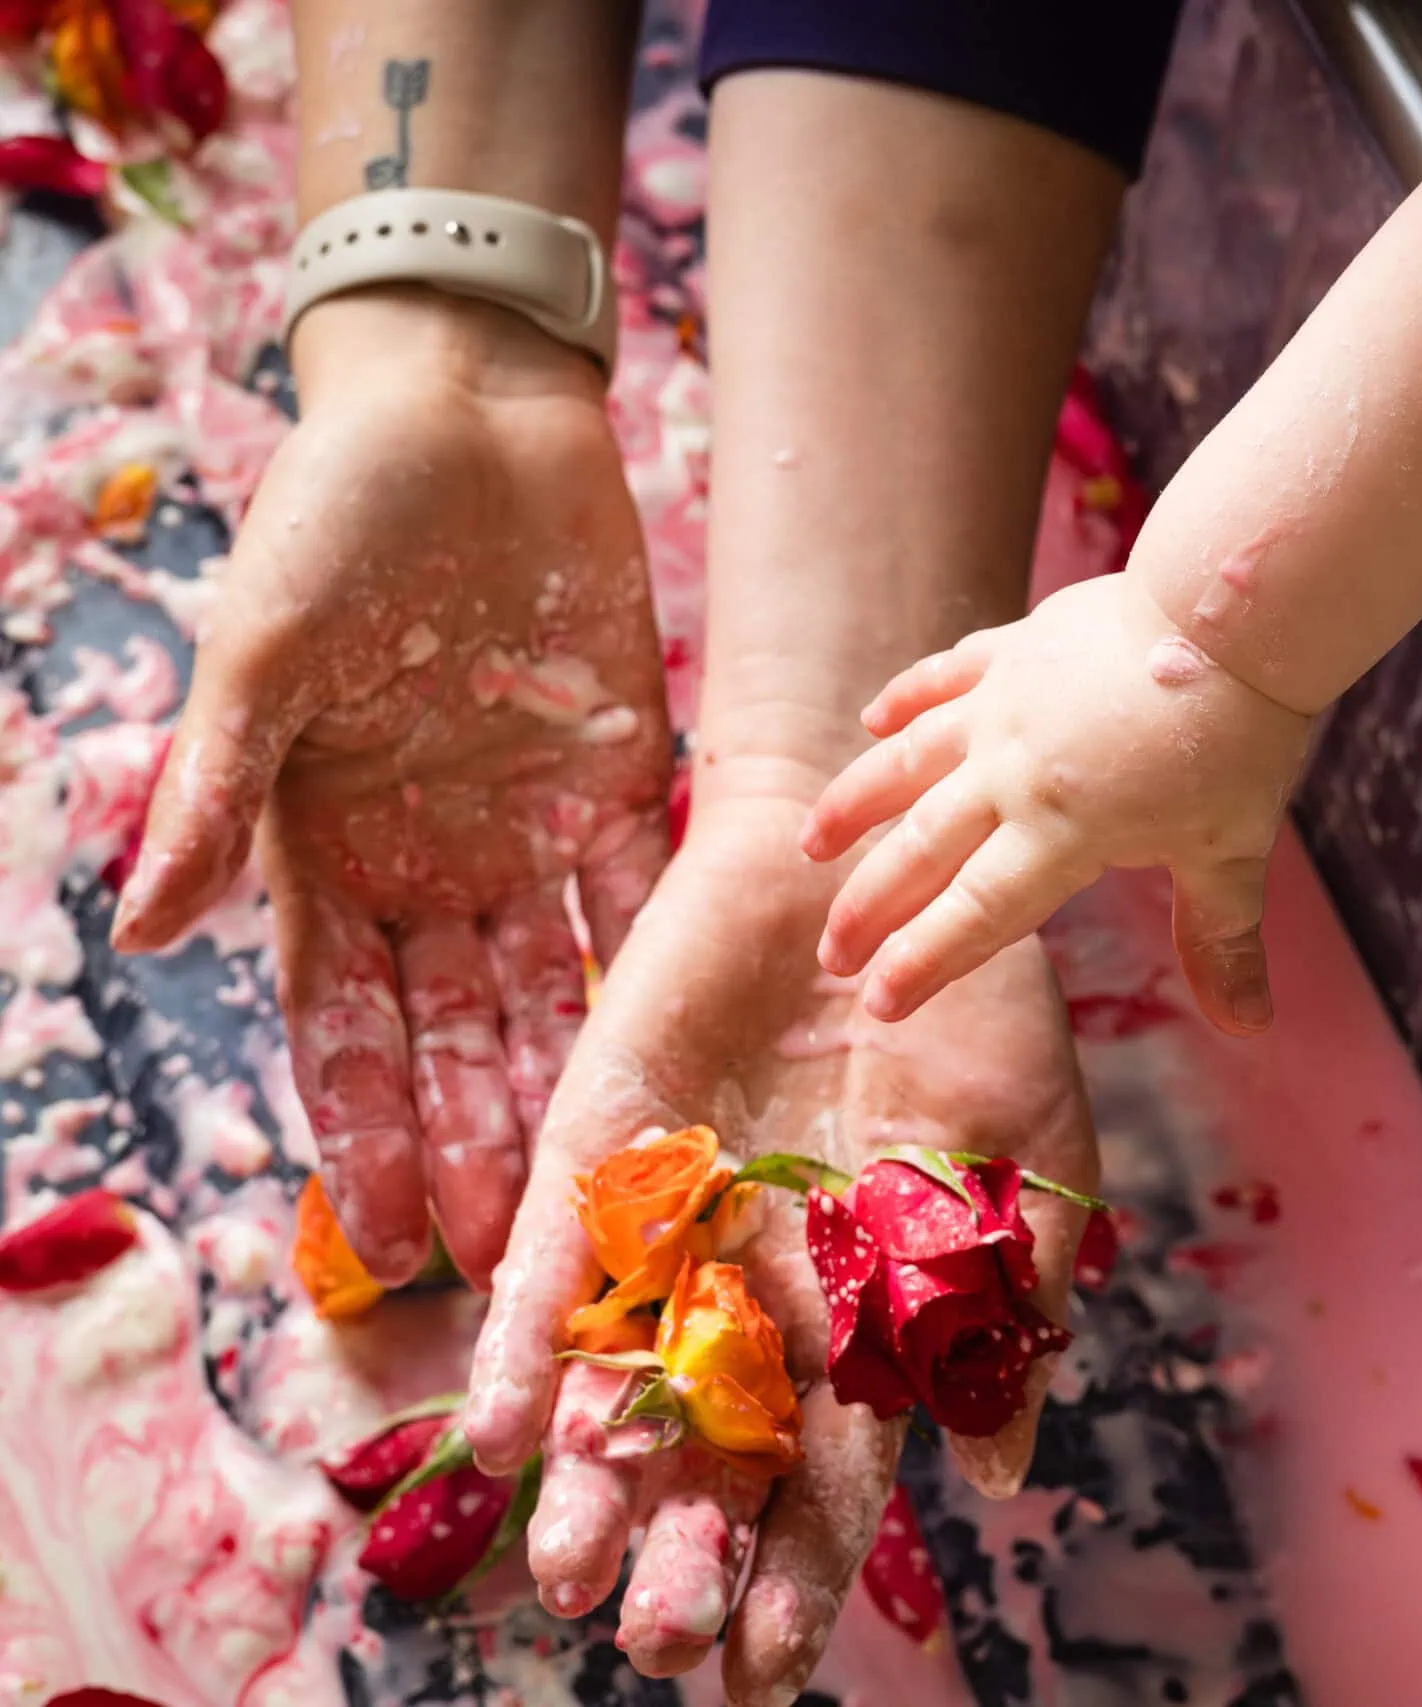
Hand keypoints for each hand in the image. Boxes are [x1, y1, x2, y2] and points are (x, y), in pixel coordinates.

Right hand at [112, 290, 672, 1288]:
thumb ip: (217, 789)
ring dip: (569, 1091)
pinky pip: (643, 898)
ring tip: (606, 1197)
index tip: (382, 1245)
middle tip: (519, 1258)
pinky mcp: (623, 782)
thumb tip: (139, 929)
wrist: (469, 409)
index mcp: (323, 851)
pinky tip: (691, 1061)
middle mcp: (428, 866)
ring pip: (552, 993)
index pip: (342, 1027)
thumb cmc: (336, 517)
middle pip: (455, 1036)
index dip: (361, 1133)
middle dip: (478, 1147)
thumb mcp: (264, 651)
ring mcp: (528, 832)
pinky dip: (660, 973)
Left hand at [463, 795, 1096, 1703]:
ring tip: (567, 1573)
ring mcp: (669, 1225)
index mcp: (859, 1308)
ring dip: (588, 1479)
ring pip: (612, 1379)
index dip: (796, 1564)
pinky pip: (545, 1265)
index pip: (820, 1466)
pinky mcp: (596, 1153)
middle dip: (685, 1547)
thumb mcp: (1029, 1150)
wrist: (888, 853)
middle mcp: (752, 1288)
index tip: (765, 1670)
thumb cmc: (977, 997)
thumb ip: (1009, 1302)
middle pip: (708, 1450)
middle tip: (660, 1640)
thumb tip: (1001, 1475)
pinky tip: (487, 1431)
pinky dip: (511, 1346)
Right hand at [799, 570, 1311, 1036]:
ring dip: (855, 805)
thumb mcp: (1231, 853)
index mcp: (1063, 833)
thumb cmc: (1236, 739)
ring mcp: (1004, 705)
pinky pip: (943, 676)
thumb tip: (1249, 1028)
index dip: (925, 962)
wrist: (1229, 616)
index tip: (878, 1005)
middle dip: (870, 909)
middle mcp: (1013, 774)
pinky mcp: (1015, 648)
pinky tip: (872, 720)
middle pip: (924, 850)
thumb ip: (1220, 942)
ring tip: (810, 846)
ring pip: (908, 763)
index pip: (978, 914)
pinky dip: (903, 698)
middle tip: (830, 955)